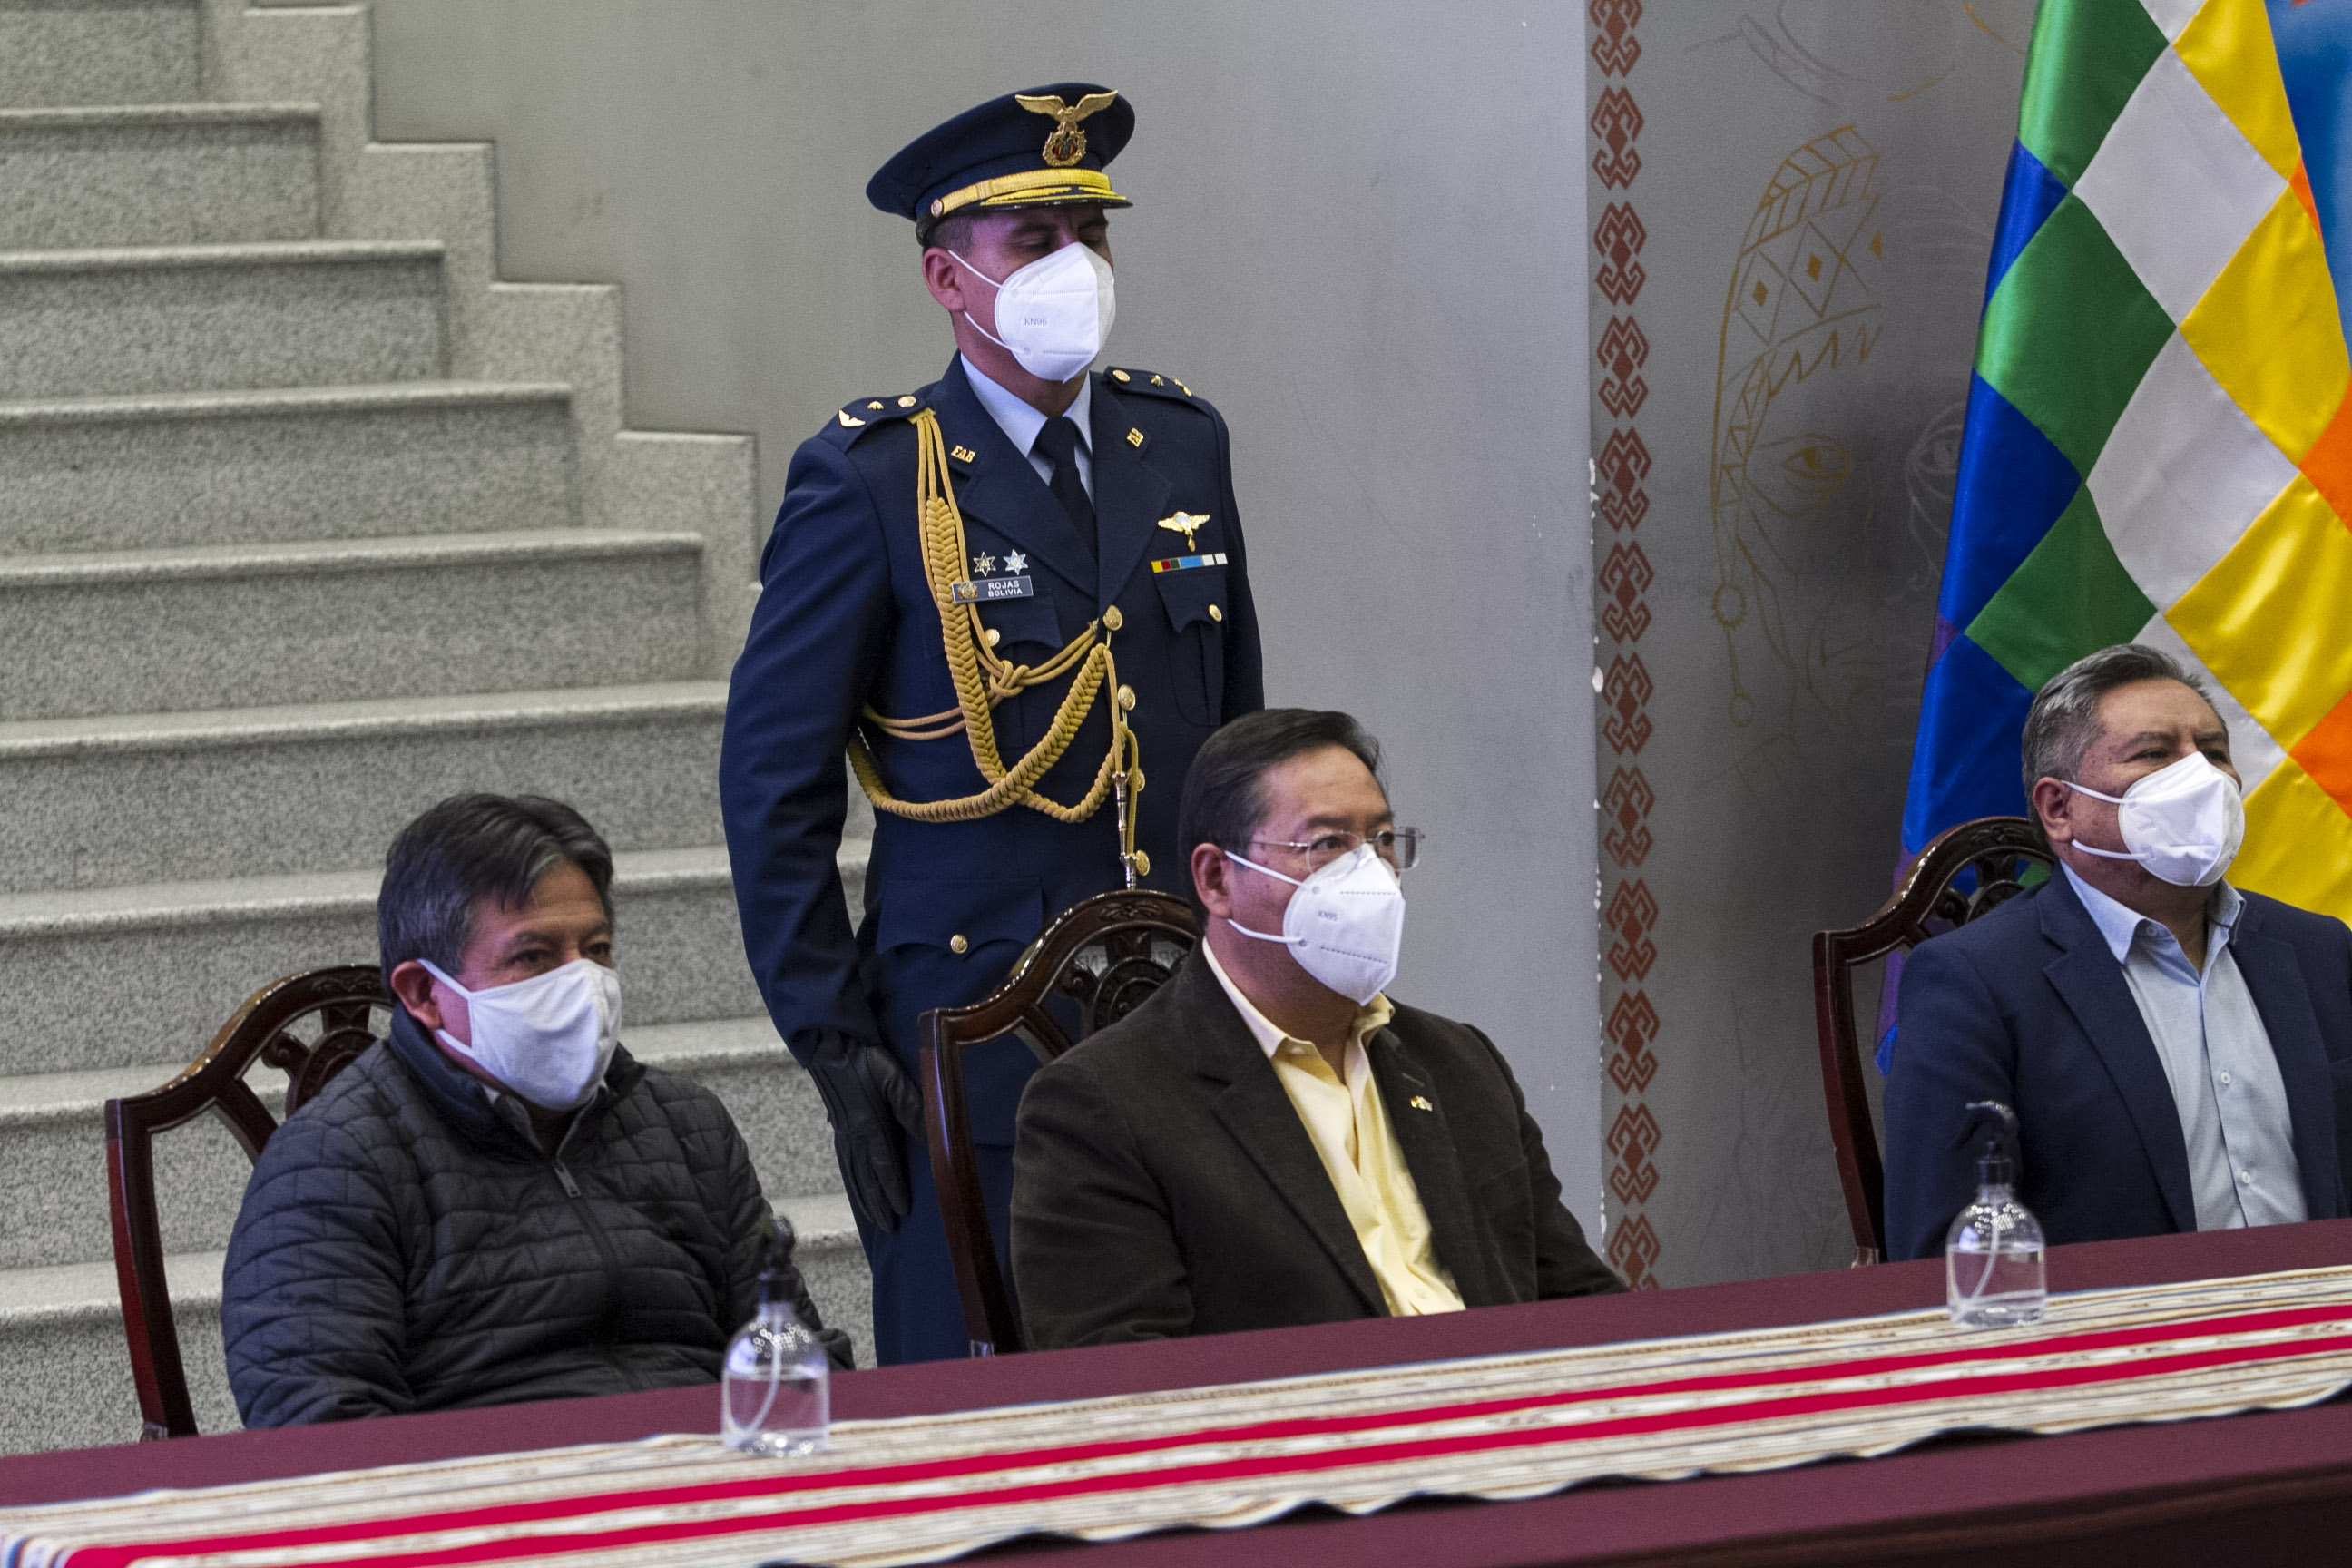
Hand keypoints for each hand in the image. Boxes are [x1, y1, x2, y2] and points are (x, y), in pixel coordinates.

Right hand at [796, 1030, 923, 1233]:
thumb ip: (910, 1104)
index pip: (883, 1166)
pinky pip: (846, 1164)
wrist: (830, 1049)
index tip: (902, 1210)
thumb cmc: (865, 1060)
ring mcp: (844, 1135)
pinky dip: (853, 1183)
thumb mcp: (893, 1076)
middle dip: (879, 1205)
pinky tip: (858, 1189)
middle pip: (868, 1178)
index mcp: (869, 1125)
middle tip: (890, 1227)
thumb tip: (929, 1131)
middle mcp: (854, 1136)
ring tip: (874, 1218)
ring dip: (865, 1199)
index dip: (893, 1190)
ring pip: (855, 1175)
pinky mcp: (839, 1129)